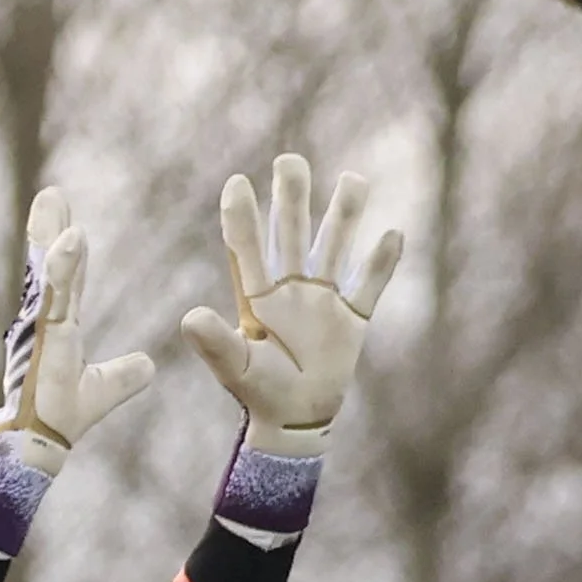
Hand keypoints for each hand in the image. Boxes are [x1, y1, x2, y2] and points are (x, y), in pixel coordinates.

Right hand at [0, 188, 154, 473]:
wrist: (39, 444)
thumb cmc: (61, 417)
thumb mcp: (104, 391)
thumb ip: (124, 376)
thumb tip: (148, 366)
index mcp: (60, 328)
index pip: (66, 281)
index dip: (67, 252)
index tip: (68, 220)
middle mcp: (47, 321)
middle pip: (49, 265)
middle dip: (48, 229)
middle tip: (51, 195)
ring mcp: (43, 326)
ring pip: (48, 272)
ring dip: (52, 237)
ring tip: (53, 200)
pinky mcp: (45, 335)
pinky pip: (55, 291)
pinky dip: (64, 265)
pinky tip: (72, 239)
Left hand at [181, 154, 402, 455]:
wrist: (295, 420)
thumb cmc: (260, 394)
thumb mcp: (235, 369)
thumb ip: (215, 343)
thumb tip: (188, 318)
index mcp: (257, 297)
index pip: (247, 249)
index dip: (242, 218)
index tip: (237, 184)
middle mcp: (290, 288)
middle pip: (292, 234)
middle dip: (292, 199)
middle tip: (289, 161)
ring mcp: (323, 300)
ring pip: (334, 247)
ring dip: (344, 216)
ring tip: (353, 180)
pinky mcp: (352, 319)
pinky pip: (368, 286)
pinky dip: (381, 263)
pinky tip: (393, 234)